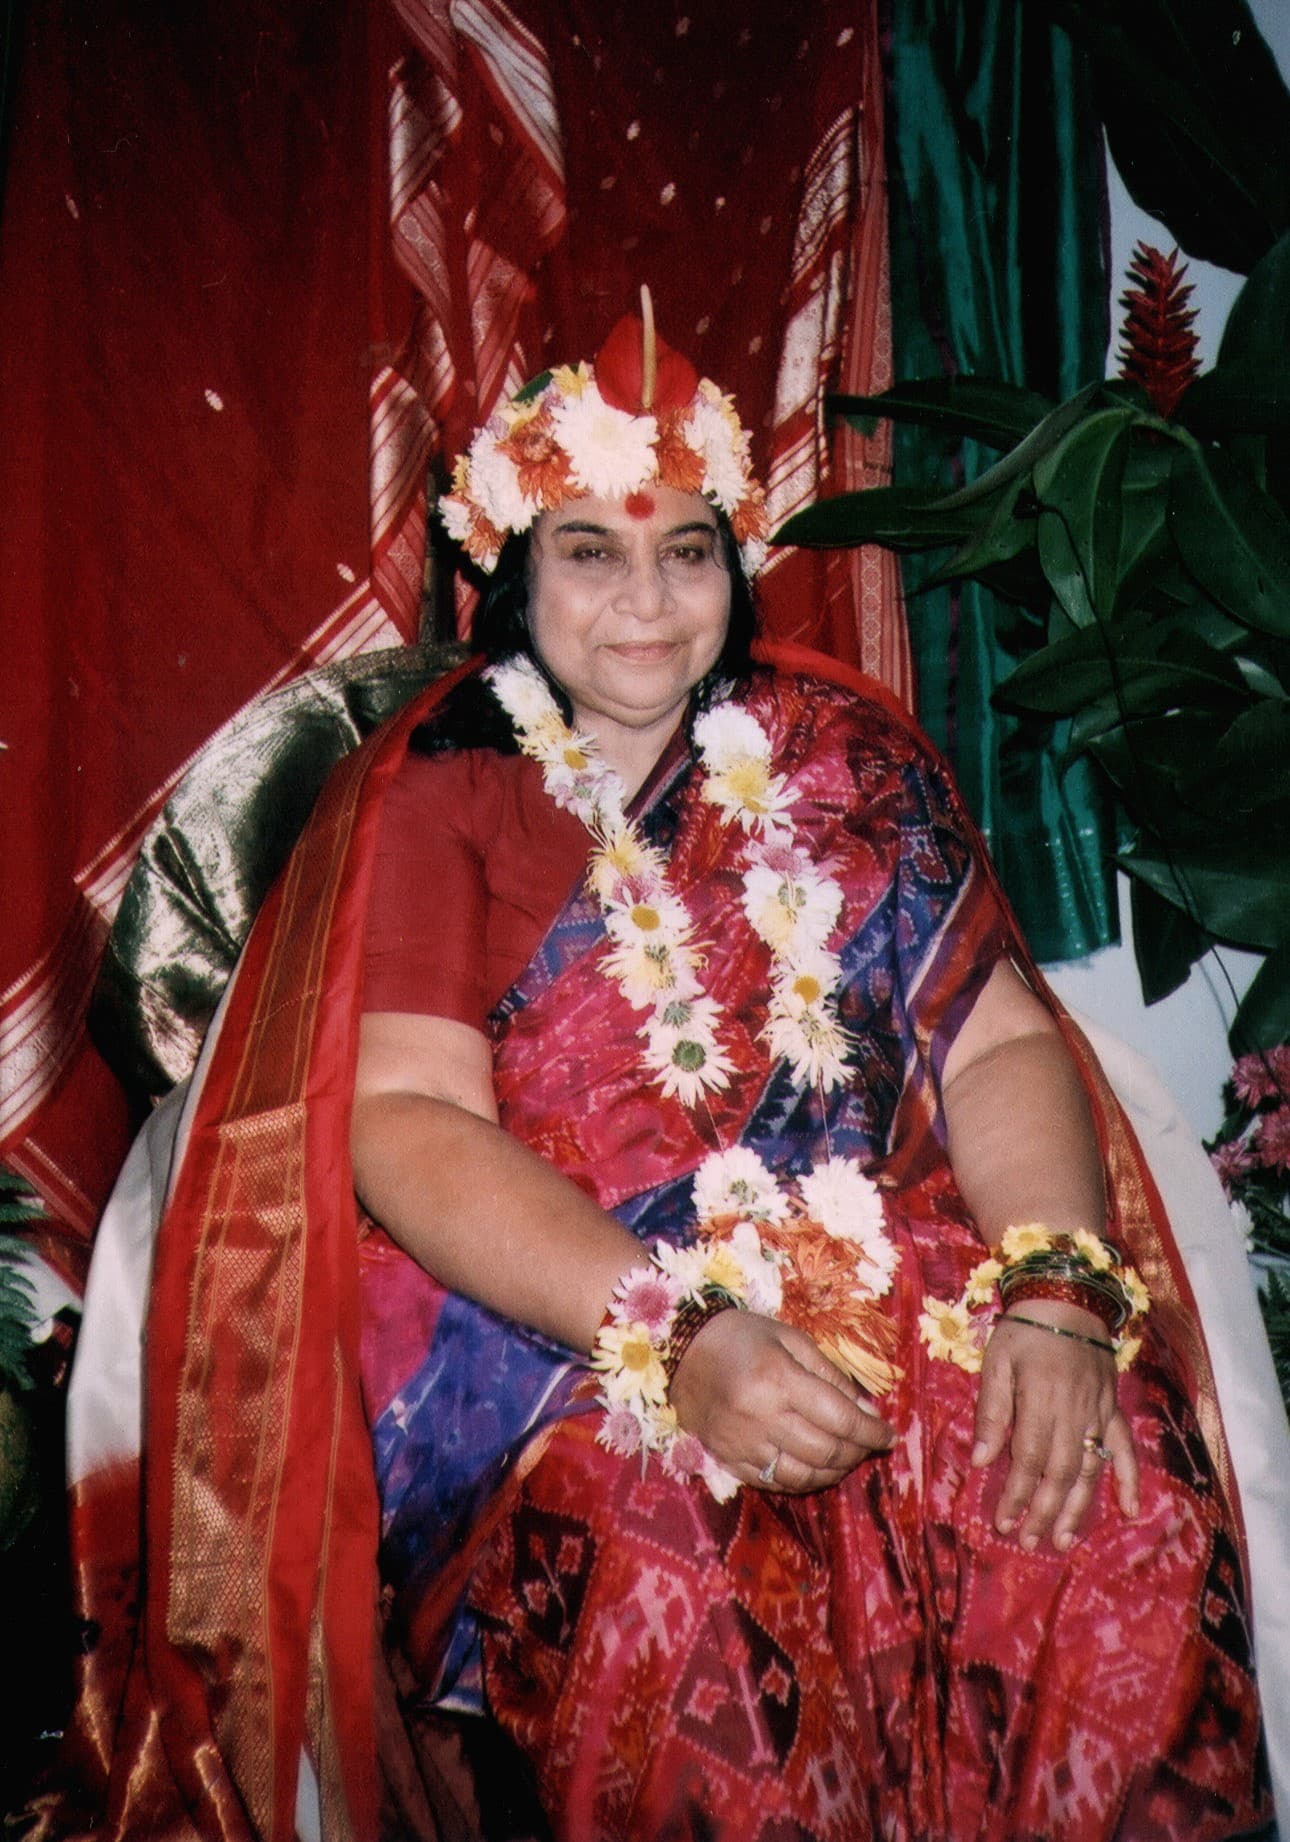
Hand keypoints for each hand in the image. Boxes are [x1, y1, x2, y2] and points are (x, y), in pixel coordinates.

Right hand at [668, 1310, 894, 1493]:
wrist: (680, 1349)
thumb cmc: (741, 1336)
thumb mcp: (791, 1338)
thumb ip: (830, 1375)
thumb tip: (866, 1411)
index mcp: (779, 1379)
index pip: (840, 1418)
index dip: (872, 1432)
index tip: (889, 1436)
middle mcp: (761, 1416)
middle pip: (826, 1452)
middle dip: (857, 1453)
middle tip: (867, 1444)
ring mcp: (742, 1443)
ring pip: (803, 1476)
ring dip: (833, 1472)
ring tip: (844, 1458)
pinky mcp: (727, 1460)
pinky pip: (773, 1483)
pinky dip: (801, 1481)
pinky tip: (813, 1467)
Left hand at [972, 1301, 1138, 1550]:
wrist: (1069, 1300)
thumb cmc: (1025, 1330)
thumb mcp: (996, 1361)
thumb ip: (991, 1411)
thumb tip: (980, 1460)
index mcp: (1040, 1400)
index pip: (1027, 1459)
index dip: (1016, 1493)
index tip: (1003, 1521)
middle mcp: (1073, 1413)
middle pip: (1059, 1473)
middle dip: (1042, 1511)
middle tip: (1027, 1541)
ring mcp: (1097, 1413)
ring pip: (1089, 1470)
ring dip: (1076, 1508)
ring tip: (1062, 1540)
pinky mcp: (1112, 1410)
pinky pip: (1125, 1449)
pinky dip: (1130, 1479)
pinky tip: (1129, 1509)